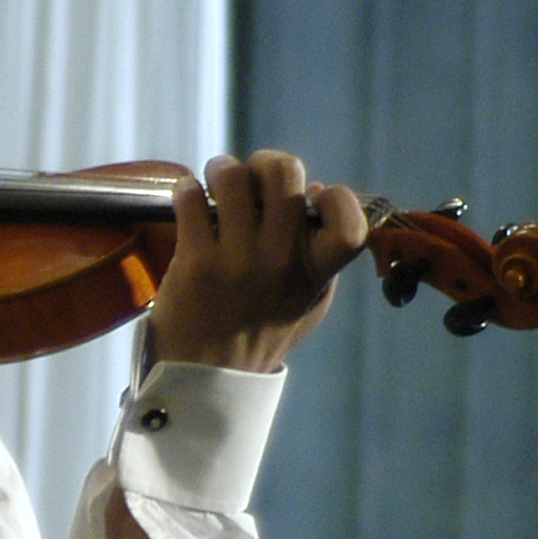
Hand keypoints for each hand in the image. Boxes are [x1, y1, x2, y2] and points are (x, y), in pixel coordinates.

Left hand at [144, 150, 364, 372]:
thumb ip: (319, 253)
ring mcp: (237, 261)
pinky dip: (187, 190)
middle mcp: (280, 262)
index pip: (350, 224)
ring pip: (232, 176)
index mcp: (314, 273)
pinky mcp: (195, 262)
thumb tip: (315, 190)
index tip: (313, 197)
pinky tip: (189, 200)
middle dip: (266, 162)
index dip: (337, 197)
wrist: (207, 376)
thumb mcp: (306, 302)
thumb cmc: (259, 333)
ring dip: (222, 169)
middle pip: (284, 174)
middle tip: (253, 175)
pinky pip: (192, 198)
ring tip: (216, 180)